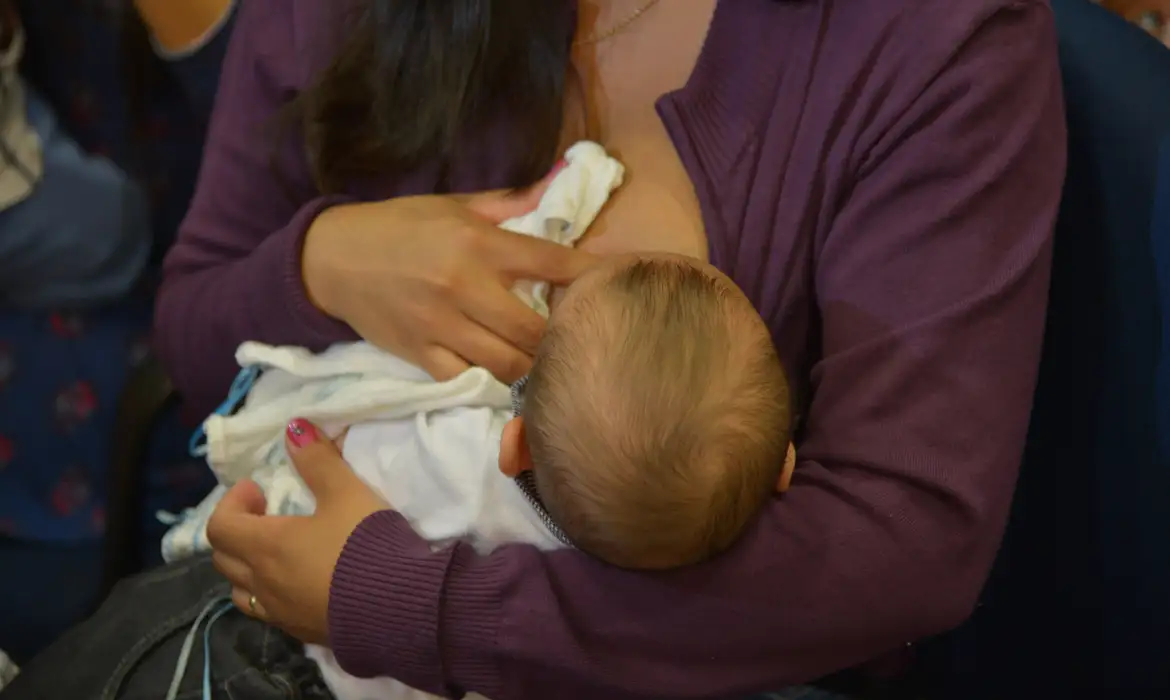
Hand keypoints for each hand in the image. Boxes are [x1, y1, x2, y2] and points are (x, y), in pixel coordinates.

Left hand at [206, 418, 385, 643]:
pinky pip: (269, 612)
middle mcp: (263, 583)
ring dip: (248, 568)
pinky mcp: (302, 632)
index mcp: (266, 546)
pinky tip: (303, 582)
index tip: (259, 489)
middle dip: (237, 532)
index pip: (220, 526)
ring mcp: (280, 613)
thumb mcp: (347, 492)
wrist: (397, 606)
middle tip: (266, 514)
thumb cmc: (365, 544)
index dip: (232, 502)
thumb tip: (293, 428)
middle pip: (224, 559)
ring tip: (277, 553)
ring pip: (241, 592)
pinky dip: (272, 593)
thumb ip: (318, 460)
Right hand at [303, 174, 594, 382]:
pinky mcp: (419, 354)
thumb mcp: (453, 204)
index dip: (591, 278)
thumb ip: (508, 203)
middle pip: (535, 329)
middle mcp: (463, 286)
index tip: (617, 287)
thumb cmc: (398, 226)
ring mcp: (441, 325)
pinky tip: (507, 378)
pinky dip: (492, 382)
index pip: (552, 263)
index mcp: (478, 243)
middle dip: (564, 340)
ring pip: (507, 363)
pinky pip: (468, 380)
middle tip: (582, 341)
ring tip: (550, 365)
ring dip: (534, 367)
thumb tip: (557, 184)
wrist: (331, 258)